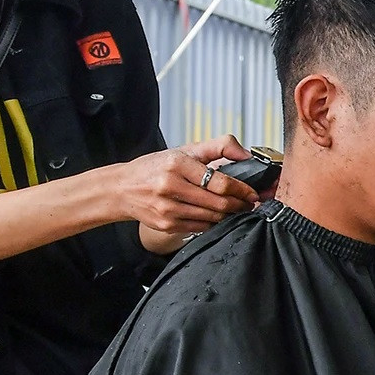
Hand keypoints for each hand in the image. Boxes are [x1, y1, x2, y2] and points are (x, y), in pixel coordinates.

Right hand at [111, 137, 257, 236]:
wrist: (122, 189)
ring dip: (229, 215)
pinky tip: (217, 216)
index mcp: (177, 164)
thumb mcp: (184, 150)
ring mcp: (167, 209)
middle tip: (249, 203)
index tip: (252, 192)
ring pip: (211, 218)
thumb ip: (218, 147)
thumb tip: (246, 154)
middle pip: (218, 203)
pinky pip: (200, 228)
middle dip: (239, 205)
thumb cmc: (156, 168)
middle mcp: (170, 186)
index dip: (241, 190)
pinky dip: (214, 223)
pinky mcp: (166, 225)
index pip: (219, 182)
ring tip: (236, 209)